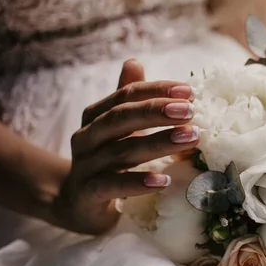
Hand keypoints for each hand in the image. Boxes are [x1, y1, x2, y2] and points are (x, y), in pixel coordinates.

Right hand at [53, 59, 198, 233]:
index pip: (125, 96)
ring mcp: (85, 166)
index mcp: (96, 117)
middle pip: (121, 118)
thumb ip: (129, 102)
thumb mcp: (119, 130)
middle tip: (190, 111)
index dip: (155, 90)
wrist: (76, 204)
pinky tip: (164, 180)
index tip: (188, 90)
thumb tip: (134, 61)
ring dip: (158, 143)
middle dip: (156, 111)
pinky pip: (112, 185)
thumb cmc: (107, 162)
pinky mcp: (87, 194)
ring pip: (122, 151)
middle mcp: (87, 137)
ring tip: (190, 138)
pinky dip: (138, 182)